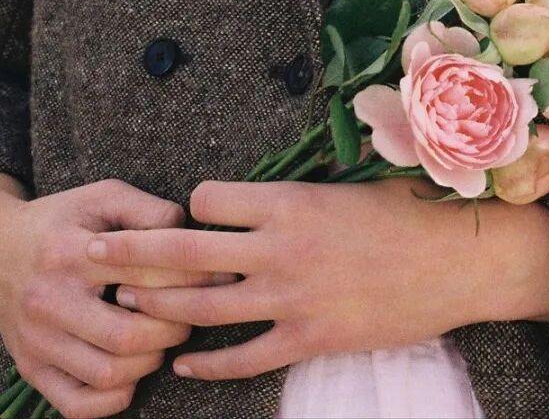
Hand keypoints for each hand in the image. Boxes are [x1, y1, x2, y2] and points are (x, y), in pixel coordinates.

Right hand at [0, 176, 240, 418]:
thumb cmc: (61, 219)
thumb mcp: (102, 196)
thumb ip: (148, 209)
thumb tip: (192, 233)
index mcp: (70, 253)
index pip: (143, 274)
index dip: (190, 277)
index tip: (217, 276)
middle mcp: (49, 301)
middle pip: (127, 335)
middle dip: (174, 328)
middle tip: (192, 313)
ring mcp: (36, 341)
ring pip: (106, 374)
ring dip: (149, 362)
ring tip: (163, 338)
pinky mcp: (30, 368)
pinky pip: (75, 405)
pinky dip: (111, 401)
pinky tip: (132, 377)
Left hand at [87, 174, 548, 381]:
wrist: (457, 261)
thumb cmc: (406, 212)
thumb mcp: (348, 185)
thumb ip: (296, 192)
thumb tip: (255, 193)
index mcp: (290, 201)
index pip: (207, 199)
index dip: (185, 204)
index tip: (173, 210)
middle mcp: (280, 248)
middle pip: (185, 252)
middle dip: (132, 251)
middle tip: (92, 250)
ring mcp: (291, 298)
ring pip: (202, 307)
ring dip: (157, 307)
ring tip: (121, 305)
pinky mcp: (308, 339)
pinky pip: (242, 358)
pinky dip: (205, 362)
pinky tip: (181, 362)